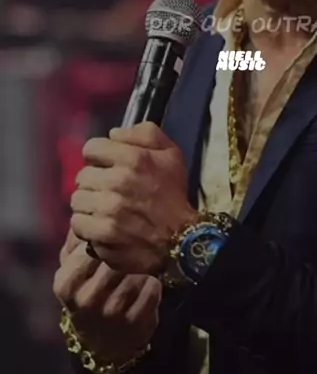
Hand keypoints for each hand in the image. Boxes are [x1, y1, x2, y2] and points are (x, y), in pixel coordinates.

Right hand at [53, 230, 160, 362]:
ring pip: (135, 271)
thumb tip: (88, 214)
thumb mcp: (73, 271)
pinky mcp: (137, 322)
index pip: (87, 248)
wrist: (103, 342)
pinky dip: (155, 280)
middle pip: (113, 259)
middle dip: (127, 247)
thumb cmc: (88, 293)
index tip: (114, 231)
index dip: (104, 237)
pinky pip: (153, 288)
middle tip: (136, 240)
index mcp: (66, 284)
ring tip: (144, 257)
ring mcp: (112, 313)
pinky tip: (152, 277)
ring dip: (143, 262)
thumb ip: (76, 242)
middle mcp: (86, 300)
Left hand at [70, 121, 198, 273]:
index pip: (91, 148)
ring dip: (88, 204)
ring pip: (77, 200)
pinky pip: (78, 224)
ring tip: (104, 210)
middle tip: (107, 191)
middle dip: (94, 182)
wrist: (181, 239)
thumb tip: (113, 134)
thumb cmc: (173, 195)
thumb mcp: (171, 154)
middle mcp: (119, 181)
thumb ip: (145, 133)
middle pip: (82, 175)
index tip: (106, 166)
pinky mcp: (103, 234)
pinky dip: (86, 226)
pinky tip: (101, 226)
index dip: (98, 156)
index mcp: (134, 158)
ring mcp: (109, 210)